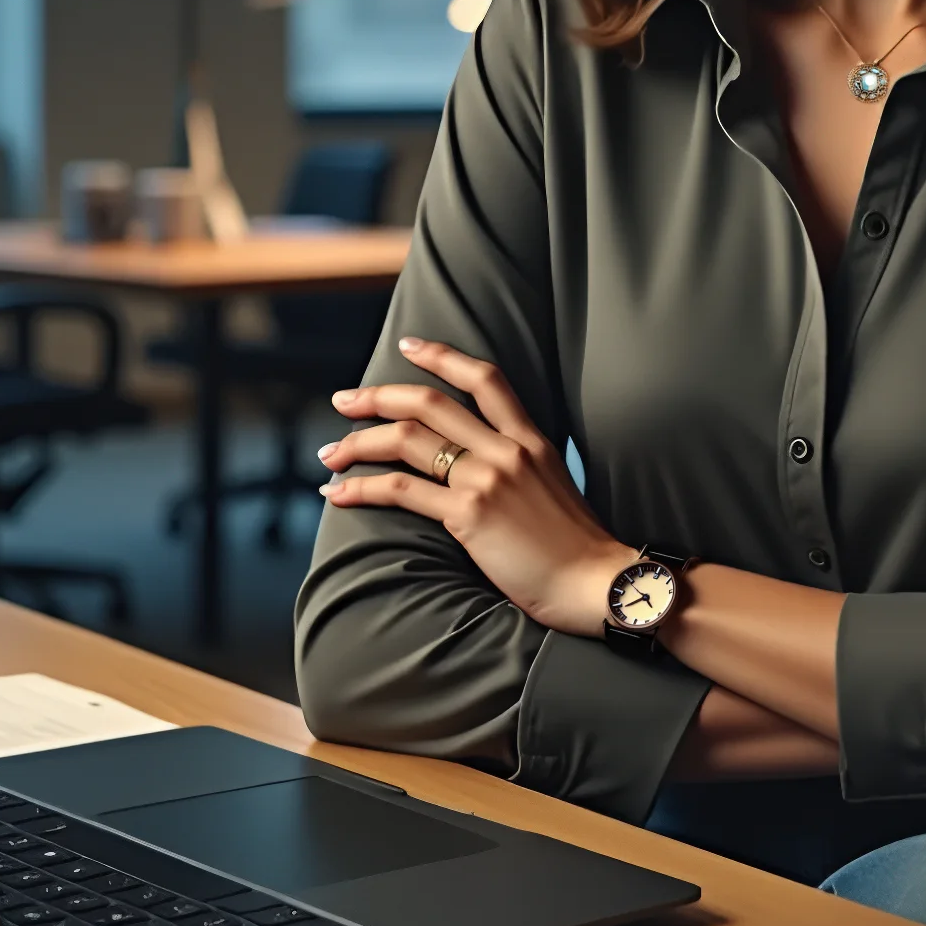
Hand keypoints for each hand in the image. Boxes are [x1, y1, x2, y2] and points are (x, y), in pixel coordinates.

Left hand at [317, 337, 632, 637]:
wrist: (595, 580)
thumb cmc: (576, 546)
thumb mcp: (554, 486)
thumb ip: (520, 466)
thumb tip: (481, 465)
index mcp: (532, 439)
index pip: (485, 379)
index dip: (442, 357)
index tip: (408, 345)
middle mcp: (507, 450)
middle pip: (430, 404)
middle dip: (377, 397)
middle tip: (344, 400)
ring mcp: (487, 479)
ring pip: (407, 441)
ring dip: (359, 443)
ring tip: (330, 454)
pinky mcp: (470, 515)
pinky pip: (403, 490)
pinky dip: (362, 488)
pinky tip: (338, 493)